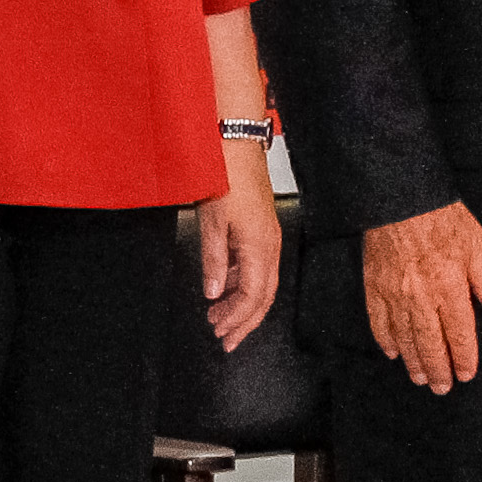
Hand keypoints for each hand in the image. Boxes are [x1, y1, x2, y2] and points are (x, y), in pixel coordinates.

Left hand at [199, 149, 281, 351]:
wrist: (235, 143)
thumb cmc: (225, 176)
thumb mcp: (212, 222)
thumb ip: (213, 261)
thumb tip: (213, 292)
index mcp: (260, 247)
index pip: (253, 297)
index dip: (237, 319)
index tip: (220, 333)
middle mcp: (270, 245)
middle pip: (263, 296)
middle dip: (245, 321)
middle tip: (225, 339)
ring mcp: (268, 237)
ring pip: (261, 282)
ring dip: (242, 302)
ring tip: (219, 315)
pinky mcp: (262, 228)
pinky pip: (256, 265)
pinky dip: (241, 281)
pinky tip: (224, 284)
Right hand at [363, 201, 481, 392]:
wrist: (400, 196)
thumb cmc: (440, 215)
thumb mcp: (475, 243)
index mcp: (450, 287)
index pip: (460, 334)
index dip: (464, 358)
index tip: (467, 374)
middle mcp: (422, 297)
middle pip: (431, 344)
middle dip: (438, 370)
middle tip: (442, 388)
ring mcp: (395, 293)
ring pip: (405, 338)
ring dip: (413, 361)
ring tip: (420, 378)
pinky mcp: (374, 285)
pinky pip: (378, 320)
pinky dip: (385, 339)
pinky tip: (392, 351)